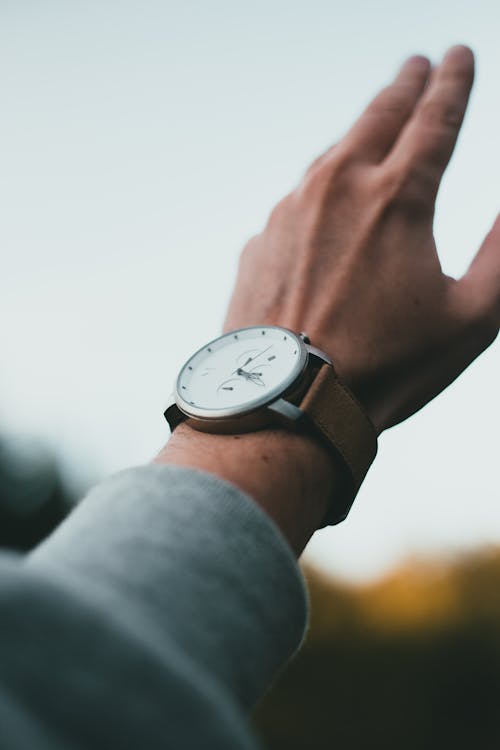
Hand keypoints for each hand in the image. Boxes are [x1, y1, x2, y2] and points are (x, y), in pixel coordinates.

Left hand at [224, 46, 498, 433]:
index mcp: (397, 198)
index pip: (436, 119)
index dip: (454, 83)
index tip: (461, 55)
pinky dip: (321, 187)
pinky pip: (298, 199)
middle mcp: (338, 188)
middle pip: (377, 116)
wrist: (288, 399)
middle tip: (417, 63)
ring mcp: (290, 211)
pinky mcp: (261, 240)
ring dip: (359, 129)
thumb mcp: (472, 317)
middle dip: (404, 85)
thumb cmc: (386, 366)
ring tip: (376, 118)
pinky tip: (326, 197)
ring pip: (332, 152)